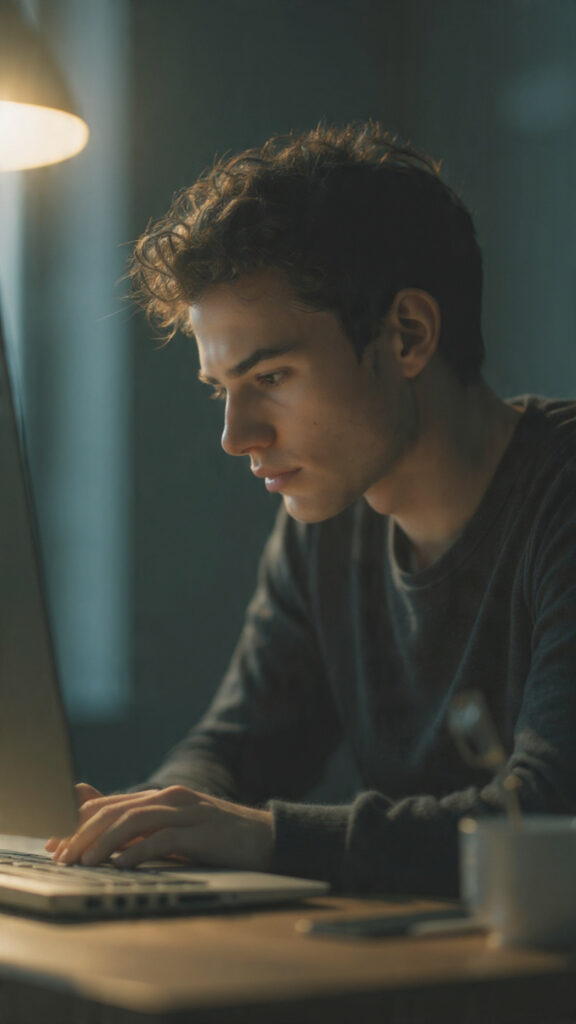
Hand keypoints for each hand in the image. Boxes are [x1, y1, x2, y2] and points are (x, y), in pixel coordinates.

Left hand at [46, 785, 273, 871]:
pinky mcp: (201, 831)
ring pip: (135, 821)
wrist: (265, 839)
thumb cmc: (216, 839)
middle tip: (63, 858)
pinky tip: (122, 865)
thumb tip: (99, 833)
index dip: (77, 824)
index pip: (108, 805)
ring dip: (105, 842)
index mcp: (160, 797)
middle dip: (84, 834)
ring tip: (85, 862)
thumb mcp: (173, 834)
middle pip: (116, 811)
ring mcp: (187, 811)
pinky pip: (163, 838)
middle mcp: (170, 798)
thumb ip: (139, 829)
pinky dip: (139, 851)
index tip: (57, 847)